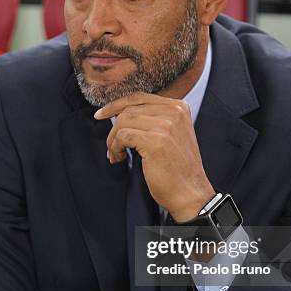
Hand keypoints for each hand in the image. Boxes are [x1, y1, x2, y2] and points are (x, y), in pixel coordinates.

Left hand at [94, 92, 214, 220]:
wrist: (190, 194)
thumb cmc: (177, 169)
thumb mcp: (170, 135)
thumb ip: (153, 119)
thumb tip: (119, 112)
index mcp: (179, 107)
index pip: (139, 97)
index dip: (116, 104)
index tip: (100, 115)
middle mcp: (174, 112)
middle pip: (128, 110)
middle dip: (114, 129)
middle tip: (112, 149)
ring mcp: (166, 125)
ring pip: (122, 121)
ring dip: (113, 140)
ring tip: (117, 155)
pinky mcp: (156, 141)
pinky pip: (122, 135)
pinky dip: (115, 148)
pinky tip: (120, 159)